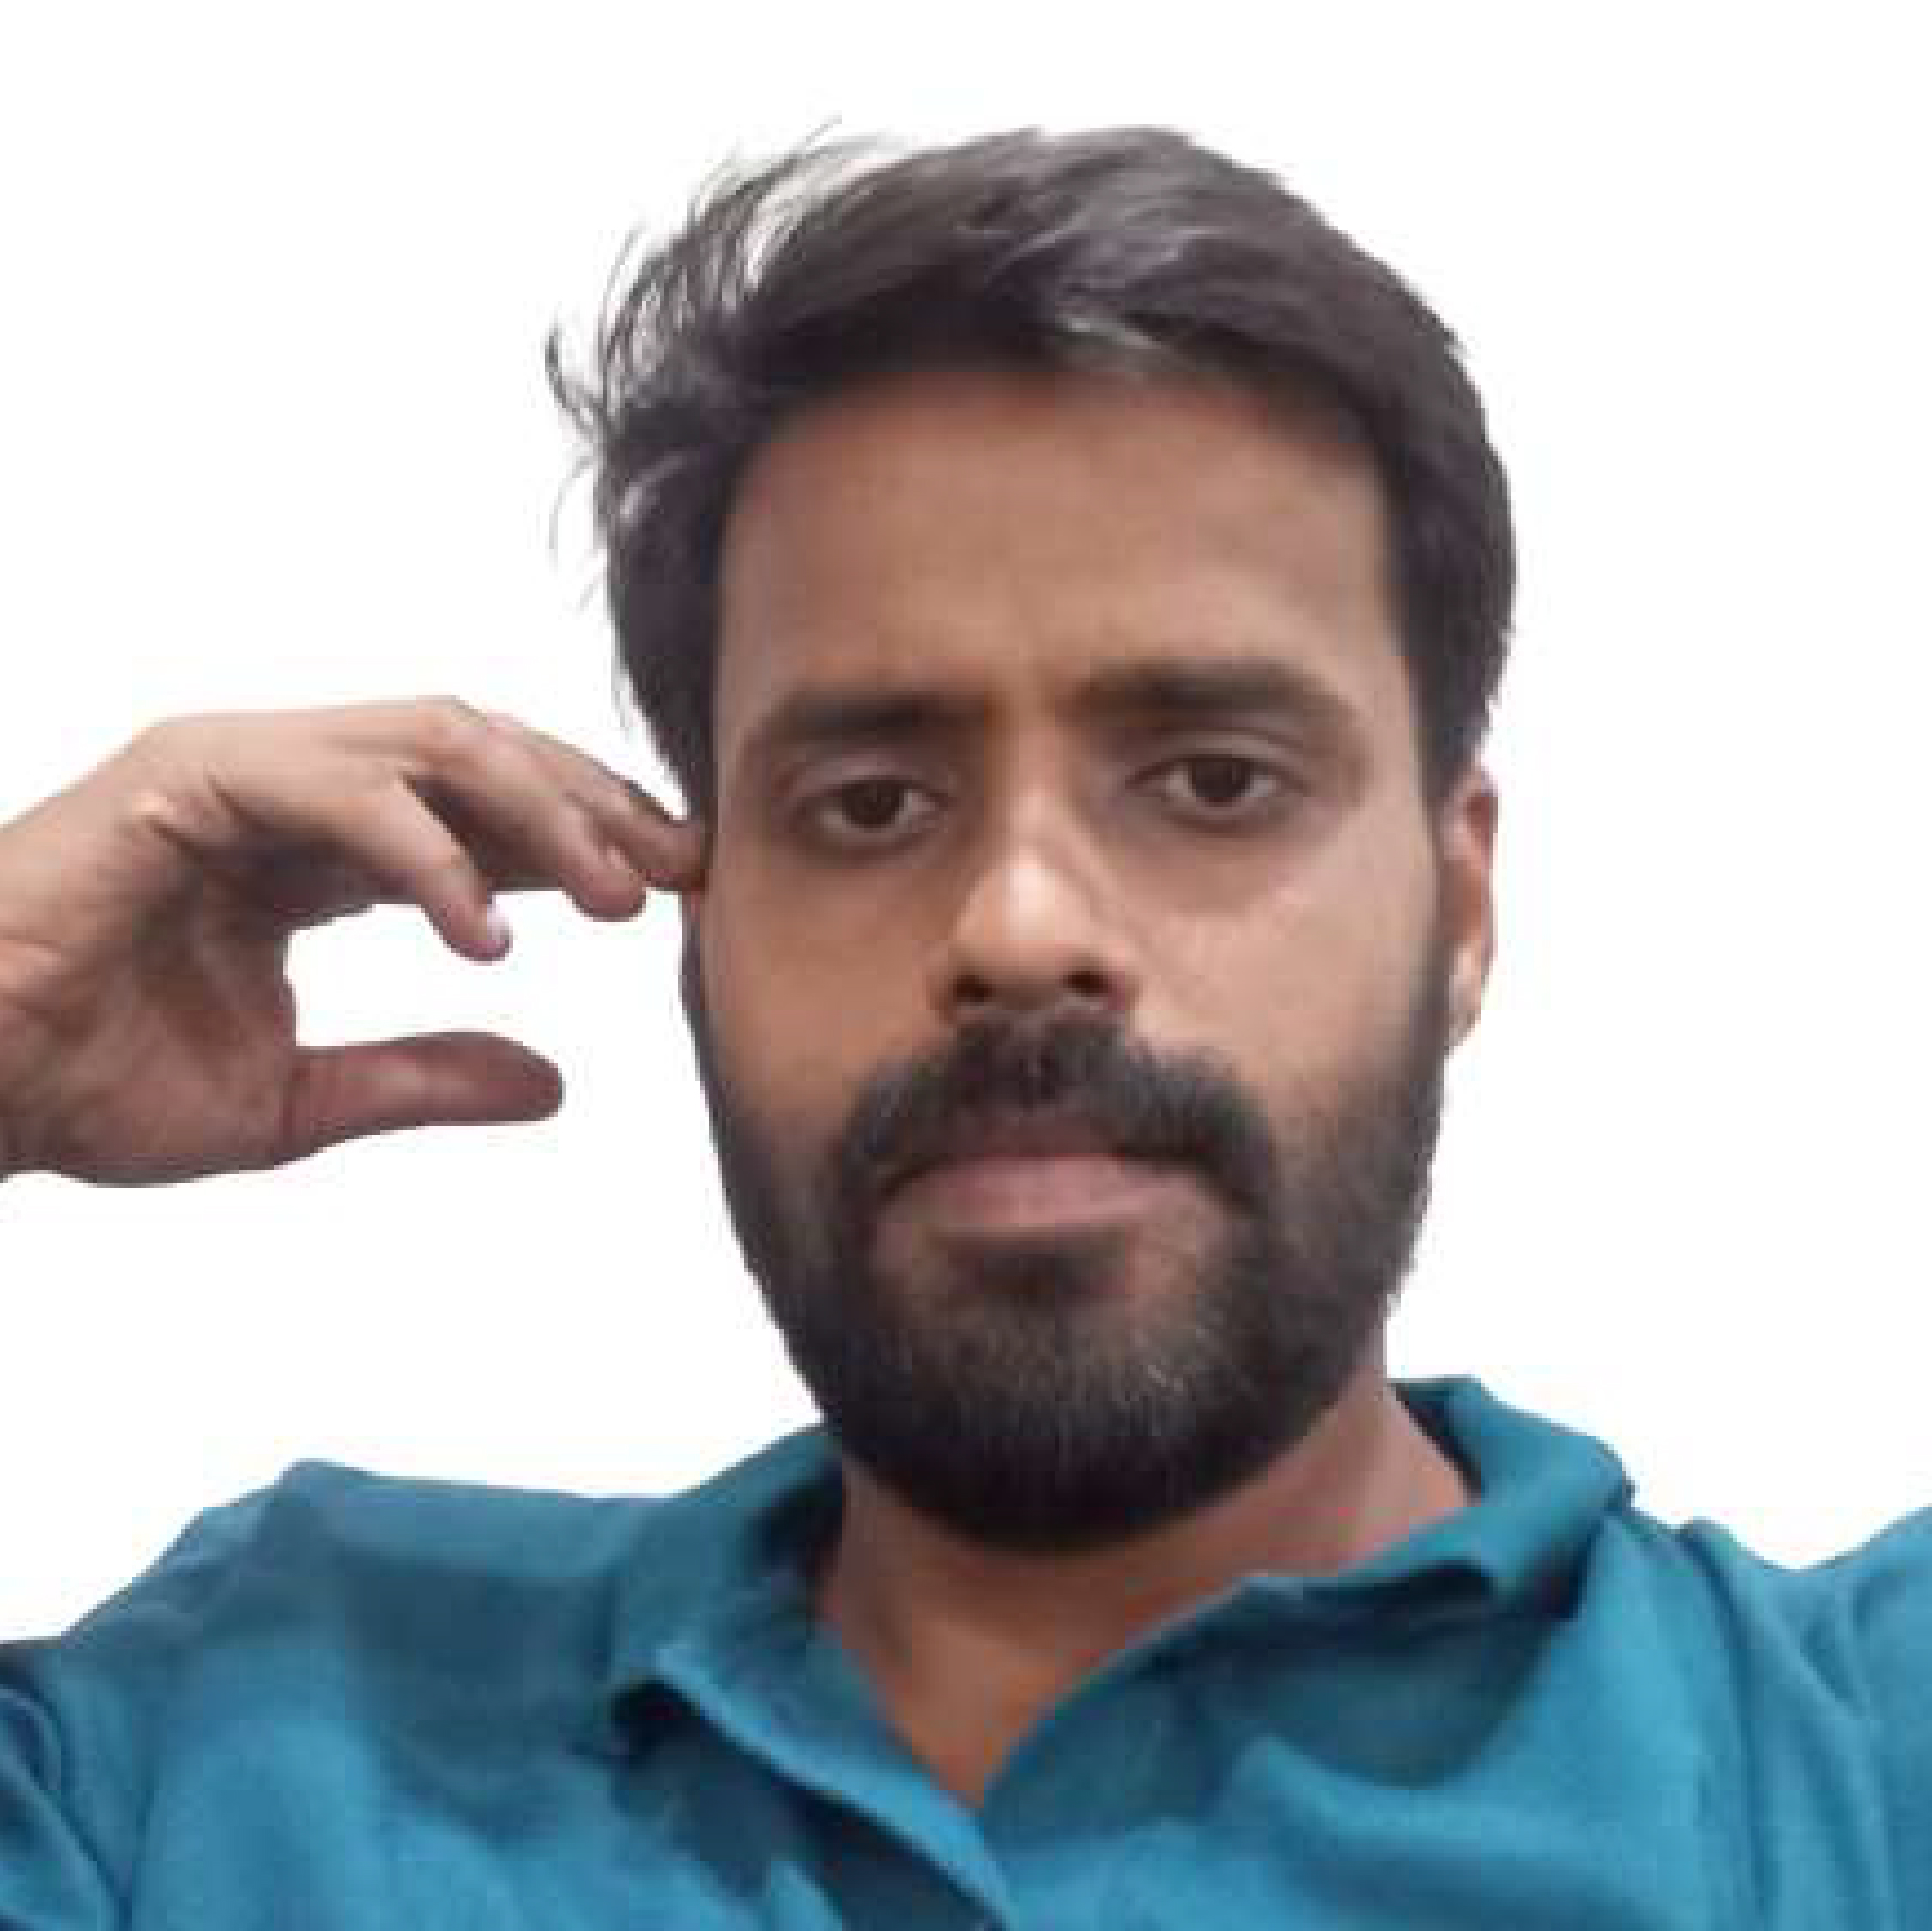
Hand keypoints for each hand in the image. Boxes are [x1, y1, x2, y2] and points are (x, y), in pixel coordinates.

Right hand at [0, 699, 705, 1183]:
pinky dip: (429, 853)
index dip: (585, 838)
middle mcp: (290, 786)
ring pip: (433, 744)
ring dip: (540, 813)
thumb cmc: (94, 1085)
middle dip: (592, 806)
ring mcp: (239, 768)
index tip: (678, 888)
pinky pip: (343, 790)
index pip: (484, 810)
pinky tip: (485, 934)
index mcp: (318, 847)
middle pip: (482, 753)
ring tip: (615, 898)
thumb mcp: (302, 1100)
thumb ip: (425, 1078)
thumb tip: (553, 1083)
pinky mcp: (187, 777)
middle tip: (679, 873)